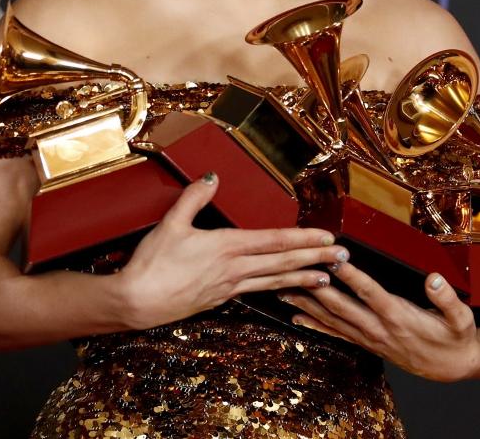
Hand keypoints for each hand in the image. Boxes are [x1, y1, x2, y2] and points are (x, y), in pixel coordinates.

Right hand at [115, 173, 347, 330]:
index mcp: (226, 247)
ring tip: (326, 279)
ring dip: (302, 279)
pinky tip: (285, 291)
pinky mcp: (219, 300)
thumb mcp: (171, 224)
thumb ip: (194, 198)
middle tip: (344, 259)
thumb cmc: (152, 264)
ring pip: (273, 282)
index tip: (327, 238)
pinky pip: (256, 293)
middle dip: (315, 259)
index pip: (274, 241)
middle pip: (282, 263)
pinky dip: (276, 290)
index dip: (303, 238)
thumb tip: (212, 176)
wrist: (136, 303)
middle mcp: (234, 269)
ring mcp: (228, 288)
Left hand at [278, 261, 479, 381]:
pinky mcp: (366, 344)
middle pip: (342, 306)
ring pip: (333, 320)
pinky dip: (315, 326)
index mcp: (400, 317)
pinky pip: (336, 335)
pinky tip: (297, 317)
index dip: (351, 275)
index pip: (370, 292)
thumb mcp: (461, 319)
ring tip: (283, 290)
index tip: (334, 258)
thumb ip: (447, 298)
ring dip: (307, 305)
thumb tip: (434, 279)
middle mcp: (379, 328)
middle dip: (316, 287)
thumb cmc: (455, 338)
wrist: (451, 367)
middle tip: (295, 270)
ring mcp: (370, 338)